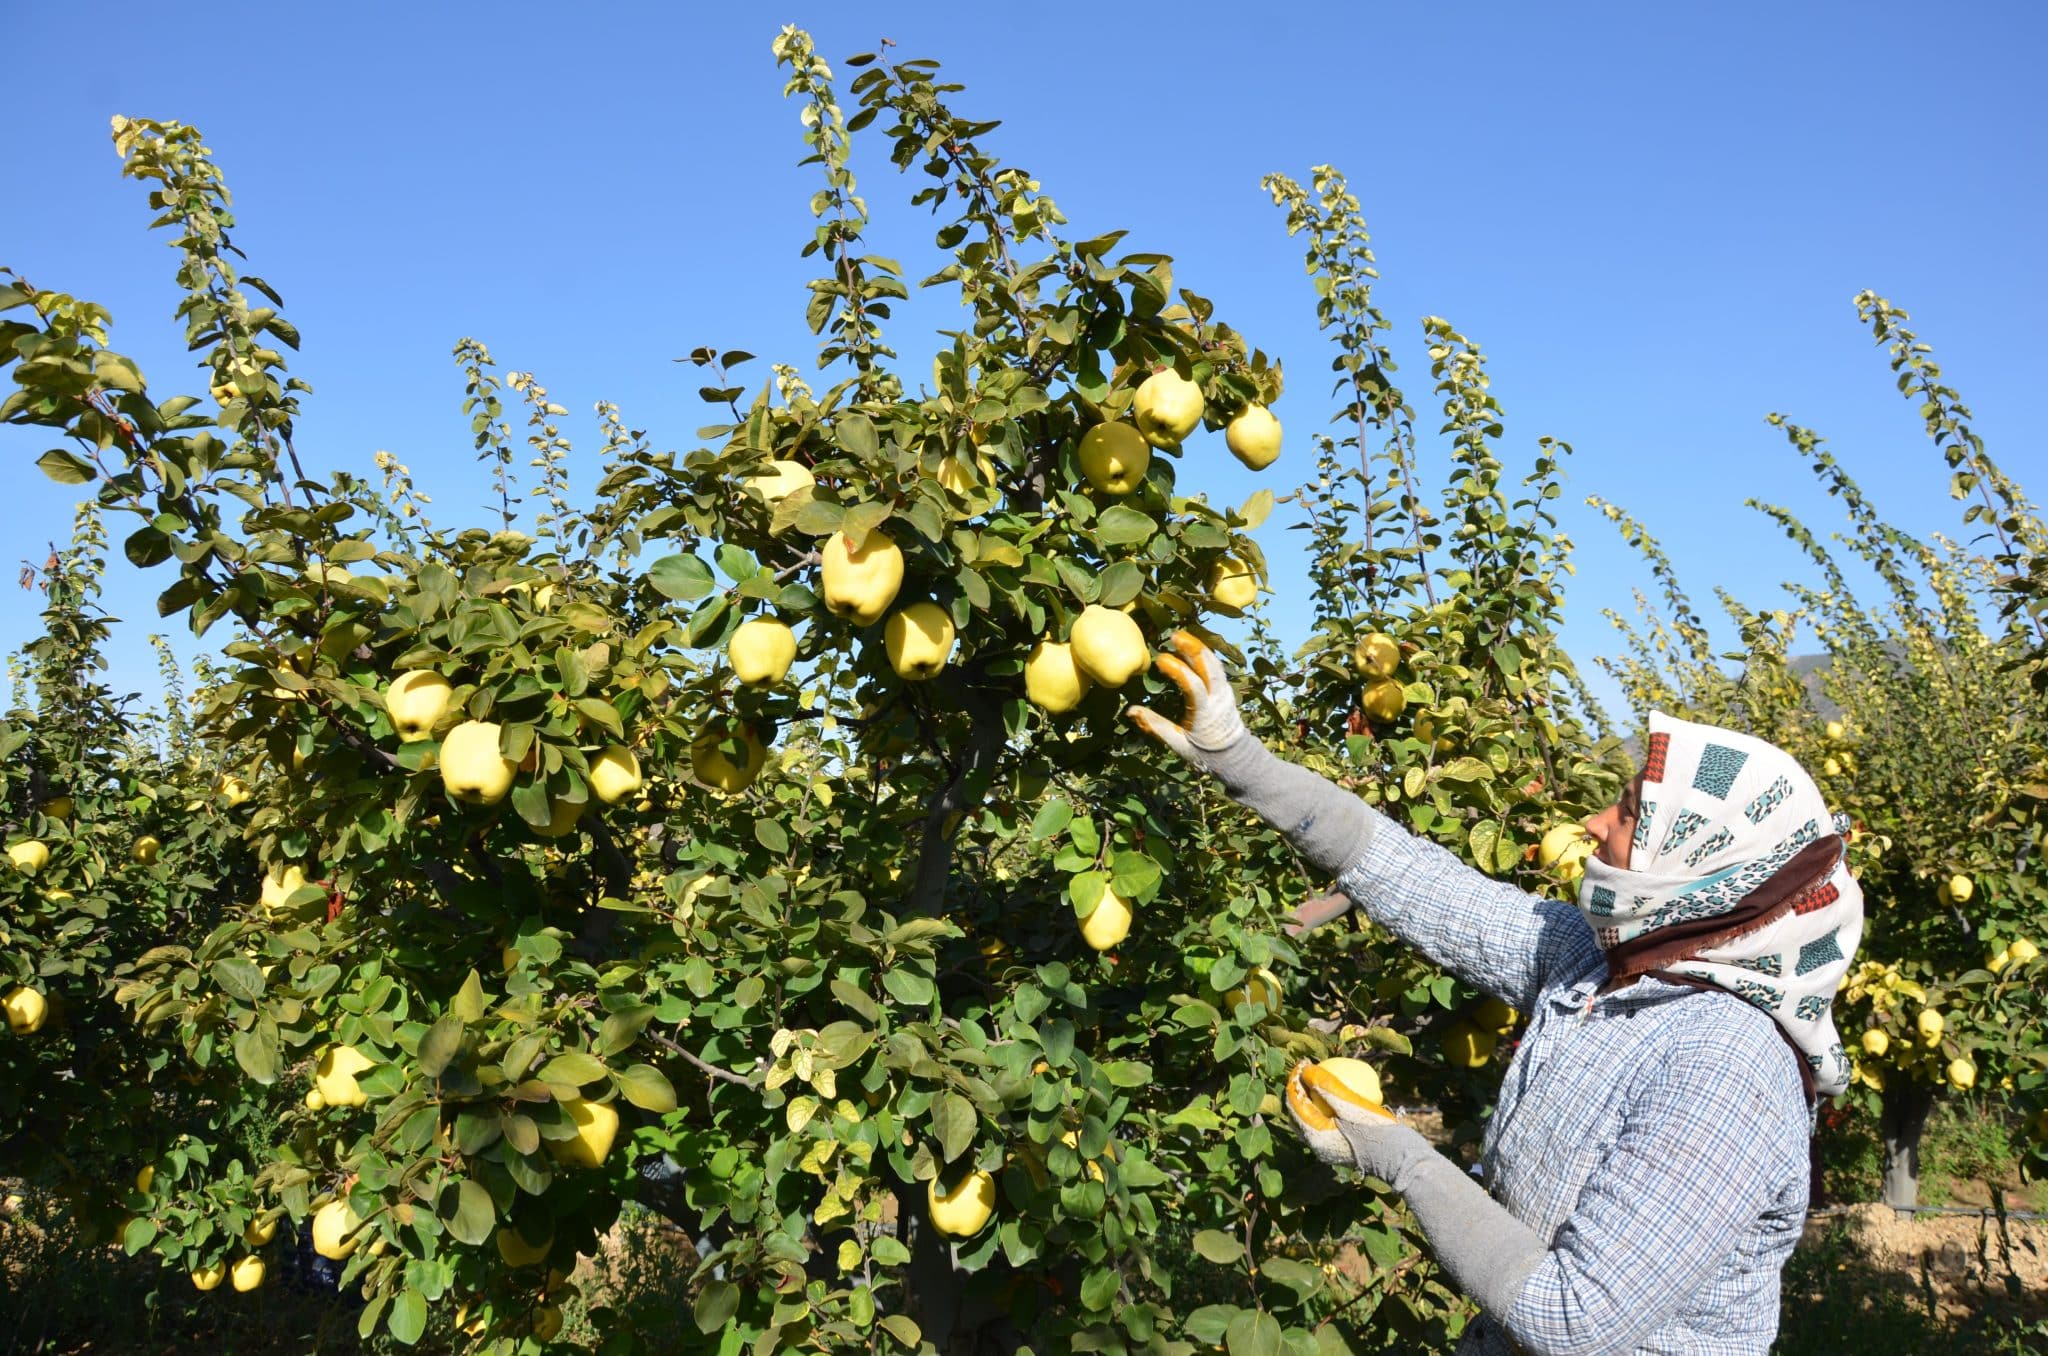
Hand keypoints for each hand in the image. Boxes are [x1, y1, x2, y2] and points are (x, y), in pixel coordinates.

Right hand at [1125, 631, 1249, 775]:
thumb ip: (1156, 726)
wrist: (1234, 756)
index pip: (1193, 685)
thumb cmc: (1204, 752)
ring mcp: (1225, 692)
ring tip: (1182, 636)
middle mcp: (1219, 698)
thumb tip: (1131, 711)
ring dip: (1199, 647)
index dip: (1177, 669)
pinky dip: (1205, 654)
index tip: (1160, 659)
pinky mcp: (1227, 690)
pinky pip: (1217, 667)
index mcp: (1206, 712)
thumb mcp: (1178, 744)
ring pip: (1215, 663)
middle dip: (1193, 648)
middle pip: (1209, 667)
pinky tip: (1194, 648)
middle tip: (1174, 635)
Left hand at [1285, 1061, 1429, 1184]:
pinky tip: (1334, 1092)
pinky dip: (1323, 1107)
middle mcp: (1315, 1145)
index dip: (1295, 1079)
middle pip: (1298, 1111)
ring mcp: (1326, 1148)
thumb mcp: (1351, 1104)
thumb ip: (1327, 1087)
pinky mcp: (1337, 1147)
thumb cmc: (1376, 1129)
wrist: (1398, 1156)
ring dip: (1310, 1097)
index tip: (1303, 1062)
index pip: (1295, 1103)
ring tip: (1318, 1077)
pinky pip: (1323, 1122)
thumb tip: (1306, 1070)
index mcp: (1314, 1136)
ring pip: (1309, 1117)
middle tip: (1308, 1068)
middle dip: (1299, 1088)